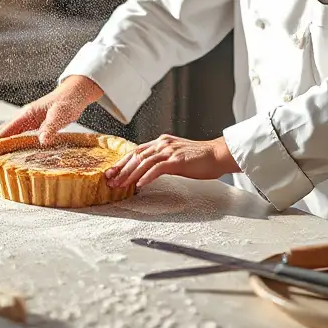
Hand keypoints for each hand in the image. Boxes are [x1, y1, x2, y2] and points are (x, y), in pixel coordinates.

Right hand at [0, 75, 103, 144]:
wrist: (75, 94)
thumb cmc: (67, 102)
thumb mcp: (59, 115)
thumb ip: (50, 127)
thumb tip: (42, 141)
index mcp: (26, 114)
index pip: (6, 129)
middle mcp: (25, 117)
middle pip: (5, 132)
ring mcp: (30, 121)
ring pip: (13, 134)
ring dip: (5, 144)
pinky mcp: (36, 125)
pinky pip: (22, 135)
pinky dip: (16, 144)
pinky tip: (17, 153)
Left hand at [105, 135, 239, 188]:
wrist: (218, 155)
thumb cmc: (200, 159)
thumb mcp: (177, 157)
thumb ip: (163, 161)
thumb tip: (149, 171)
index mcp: (161, 142)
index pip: (136, 151)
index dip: (122, 162)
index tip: (112, 172)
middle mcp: (163, 144)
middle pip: (136, 156)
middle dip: (121, 169)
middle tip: (109, 180)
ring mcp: (170, 151)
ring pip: (143, 162)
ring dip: (130, 174)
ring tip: (120, 185)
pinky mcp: (177, 160)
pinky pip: (158, 168)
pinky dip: (147, 177)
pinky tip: (139, 185)